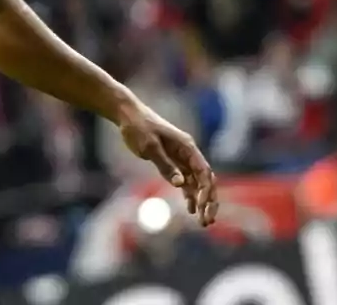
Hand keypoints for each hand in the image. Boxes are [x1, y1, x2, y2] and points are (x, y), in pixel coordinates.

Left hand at [118, 100, 218, 226]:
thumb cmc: (138, 128)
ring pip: (196, 182)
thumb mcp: (149, 147)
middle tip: (207, 221)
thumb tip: (181, 184)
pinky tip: (190, 208)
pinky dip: (189, 194)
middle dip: (209, 201)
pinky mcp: (171, 161)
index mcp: (187, 147)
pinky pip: (185, 180)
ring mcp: (181, 157)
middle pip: (205, 180)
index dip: (206, 190)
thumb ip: (165, 165)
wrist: (127, 115)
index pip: (204, 172)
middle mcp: (188, 153)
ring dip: (200, 201)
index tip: (202, 206)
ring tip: (202, 221)